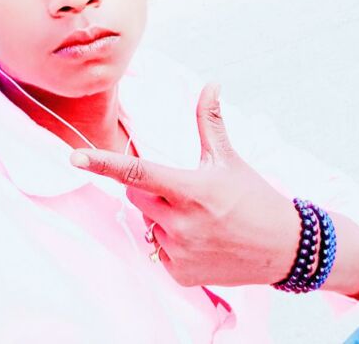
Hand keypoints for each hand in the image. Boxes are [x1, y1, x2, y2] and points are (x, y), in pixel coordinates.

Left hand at [69, 82, 300, 287]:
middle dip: (150, 189)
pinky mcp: (181, 274)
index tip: (74, 158)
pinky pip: (158, 250)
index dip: (102, 164)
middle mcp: (182, 223)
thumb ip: (210, 122)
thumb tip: (210, 84)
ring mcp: (180, 252)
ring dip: (162, 217)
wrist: (284, 247)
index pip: (136, 172)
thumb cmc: (255, 197)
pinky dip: (171, 242)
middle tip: (182, 190)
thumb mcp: (229, 159)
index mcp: (190, 189)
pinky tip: (200, 240)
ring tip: (198, 218)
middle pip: (137, 196)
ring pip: (147, 223)